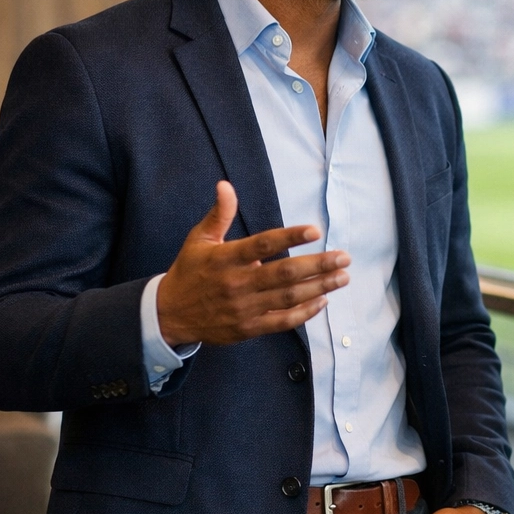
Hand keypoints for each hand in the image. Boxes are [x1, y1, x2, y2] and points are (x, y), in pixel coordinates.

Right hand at [156, 181, 350, 345]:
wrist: (169, 314)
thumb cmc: (190, 271)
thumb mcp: (199, 239)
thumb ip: (219, 214)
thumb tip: (225, 185)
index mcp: (226, 258)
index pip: (263, 244)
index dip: (290, 237)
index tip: (315, 231)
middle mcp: (237, 283)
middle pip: (284, 273)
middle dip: (318, 265)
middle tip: (344, 257)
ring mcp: (244, 308)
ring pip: (288, 298)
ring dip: (319, 287)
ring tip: (343, 277)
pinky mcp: (248, 328)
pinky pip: (282, 322)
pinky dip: (304, 313)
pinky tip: (323, 301)